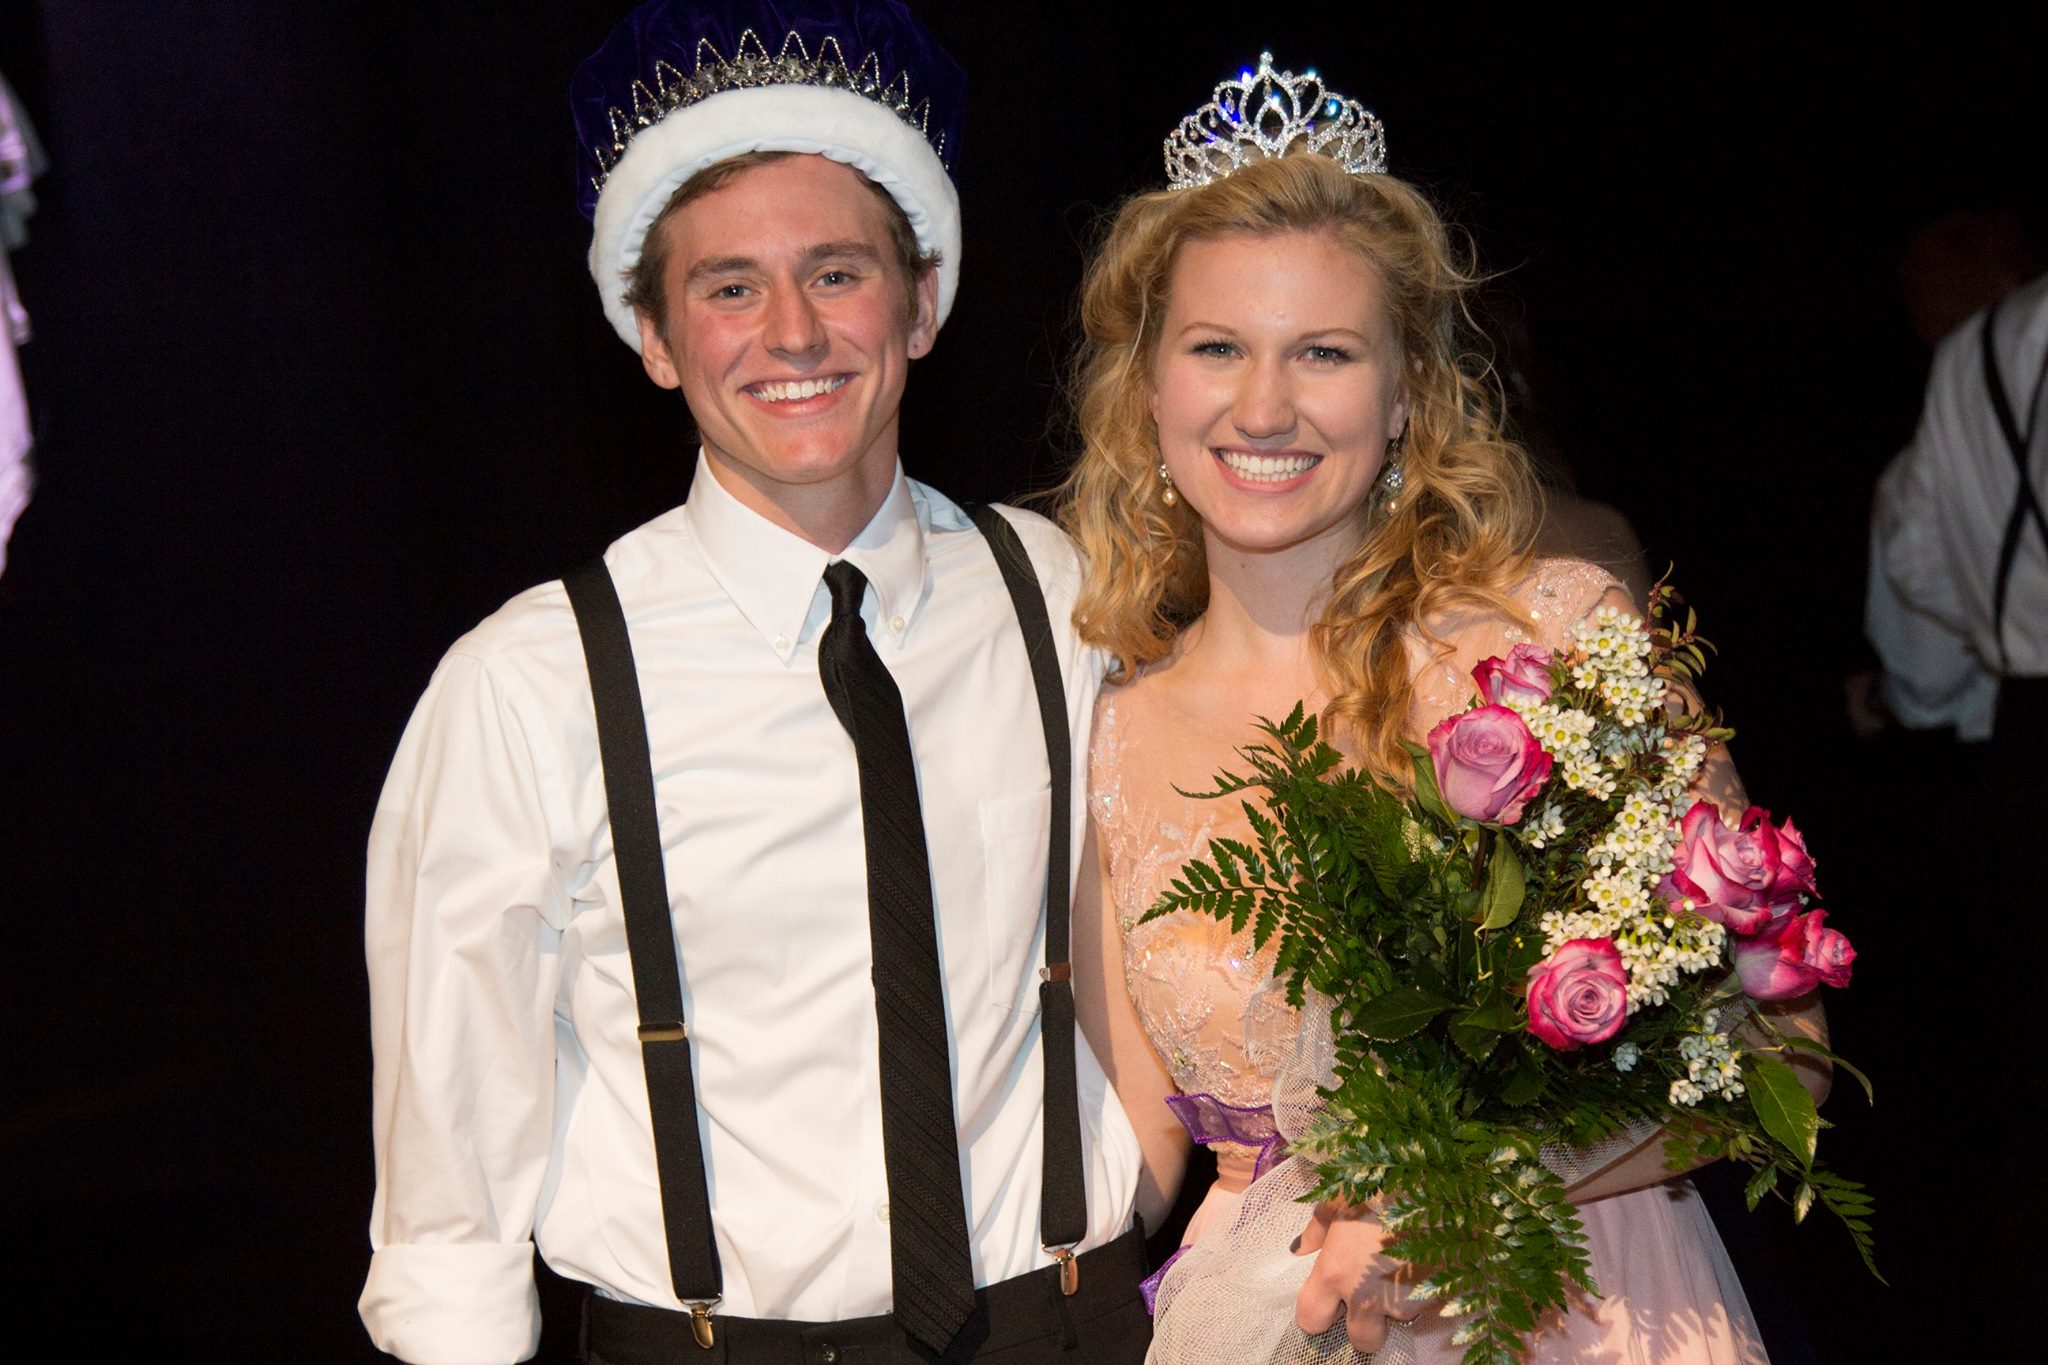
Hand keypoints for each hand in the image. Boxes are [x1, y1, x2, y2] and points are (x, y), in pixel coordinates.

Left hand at [1293, 1199, 1428, 1352]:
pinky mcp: (1436, 1298)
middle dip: (1365, 1325)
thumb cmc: (1376, 1184)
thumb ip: (1316, 1228)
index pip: (1310, 1319)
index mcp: (1334, 1273)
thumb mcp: (1337, 1199)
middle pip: (1362, 1341)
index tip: (1327, 1301)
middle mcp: (1366, 1297)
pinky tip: (1422, 1264)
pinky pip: (1425, 1307)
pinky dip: (1422, 1292)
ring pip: (1398, 1322)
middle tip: (1369, 1297)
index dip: (1317, 1313)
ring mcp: (1403, 1301)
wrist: (1430, 1181)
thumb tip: (1298, 1248)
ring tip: (1401, 1270)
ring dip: (1397, 1305)